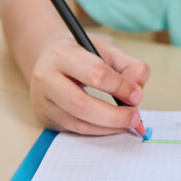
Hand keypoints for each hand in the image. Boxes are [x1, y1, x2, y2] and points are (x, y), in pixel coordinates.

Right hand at [29, 35, 149, 134]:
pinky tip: (112, 126)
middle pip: (81, 105)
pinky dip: (99, 131)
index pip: (95, 74)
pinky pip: (75, 131)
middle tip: (135, 117)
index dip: (120, 87)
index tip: (137, 95)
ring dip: (109, 128)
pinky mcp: (45, 118)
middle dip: (114, 116)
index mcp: (62, 55)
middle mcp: (46, 79)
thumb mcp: (105, 49)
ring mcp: (43, 101)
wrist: (46, 58)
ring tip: (127, 123)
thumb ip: (128, 66)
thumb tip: (137, 94)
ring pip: (78, 123)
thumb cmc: (80, 53)